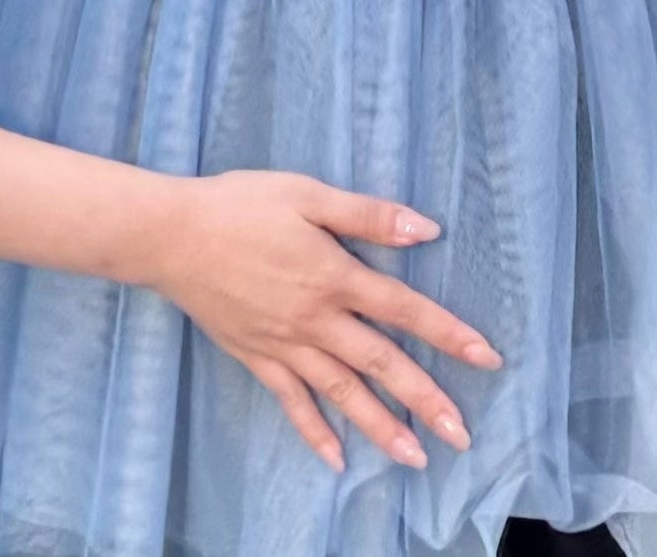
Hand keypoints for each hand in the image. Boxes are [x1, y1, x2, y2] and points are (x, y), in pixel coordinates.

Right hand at [140, 171, 500, 474]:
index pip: (405, 311)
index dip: (448, 334)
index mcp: (335, 278)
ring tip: (414, 458)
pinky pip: (290, 402)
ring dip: (380, 427)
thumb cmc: (242, 206)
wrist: (170, 236)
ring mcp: (284, 345)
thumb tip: (427, 229)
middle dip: (425, 401)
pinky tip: (337, 459)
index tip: (487, 358)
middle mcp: (315, 321)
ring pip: (342, 394)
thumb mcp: (310, 196)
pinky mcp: (255, 357)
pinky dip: (314, 432)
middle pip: (381, 365)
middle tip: (461, 434)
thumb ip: (369, 215)